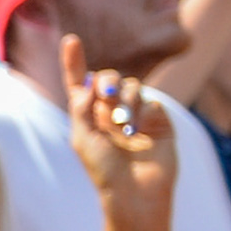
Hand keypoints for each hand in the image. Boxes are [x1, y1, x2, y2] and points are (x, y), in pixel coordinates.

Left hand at [61, 33, 177, 219]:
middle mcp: (111, 110)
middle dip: (107, 81)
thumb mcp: (83, 138)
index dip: (75, 61)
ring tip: (124, 126)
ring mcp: (136, 113)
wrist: (134, 191)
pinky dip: (142, 114)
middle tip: (106, 98)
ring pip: (131, 86)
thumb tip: (89, 83)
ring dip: (124, 102)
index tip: (71, 40)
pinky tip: (139, 131)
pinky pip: (151, 102)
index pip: (81, 82)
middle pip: (109, 78)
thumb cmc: (103, 169)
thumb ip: (81, 108)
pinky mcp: (159, 120)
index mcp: (88, 114)